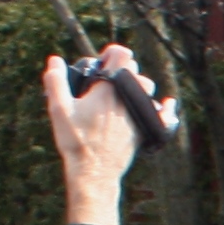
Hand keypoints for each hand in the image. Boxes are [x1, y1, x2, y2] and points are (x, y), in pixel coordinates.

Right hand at [41, 45, 156, 224]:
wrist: (94, 171)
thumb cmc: (75, 140)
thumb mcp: (59, 109)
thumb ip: (56, 82)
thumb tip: (54, 59)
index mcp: (109, 89)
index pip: (122, 56)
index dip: (114, 53)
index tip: (104, 59)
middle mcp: (128, 99)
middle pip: (134, 71)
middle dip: (122, 70)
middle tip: (106, 78)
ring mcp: (139, 114)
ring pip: (148, 89)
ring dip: (138, 85)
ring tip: (122, 91)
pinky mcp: (145, 130)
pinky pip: (164, 115)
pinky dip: (166, 108)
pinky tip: (169, 104)